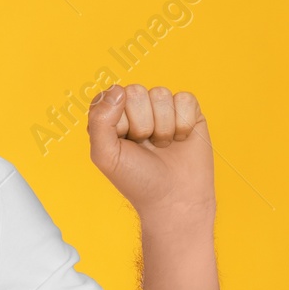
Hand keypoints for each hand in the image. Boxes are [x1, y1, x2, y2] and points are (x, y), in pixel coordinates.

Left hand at [86, 84, 213, 227]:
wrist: (174, 200)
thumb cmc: (136, 179)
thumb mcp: (105, 154)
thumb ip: (100, 120)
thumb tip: (118, 90)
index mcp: (111, 114)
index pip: (111, 96)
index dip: (118, 121)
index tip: (123, 143)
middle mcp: (135, 107)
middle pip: (136, 92)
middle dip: (141, 125)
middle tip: (145, 146)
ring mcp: (162, 108)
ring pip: (160, 94)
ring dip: (162, 127)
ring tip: (162, 145)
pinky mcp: (188, 111)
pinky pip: (185, 99)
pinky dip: (183, 124)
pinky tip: (180, 140)